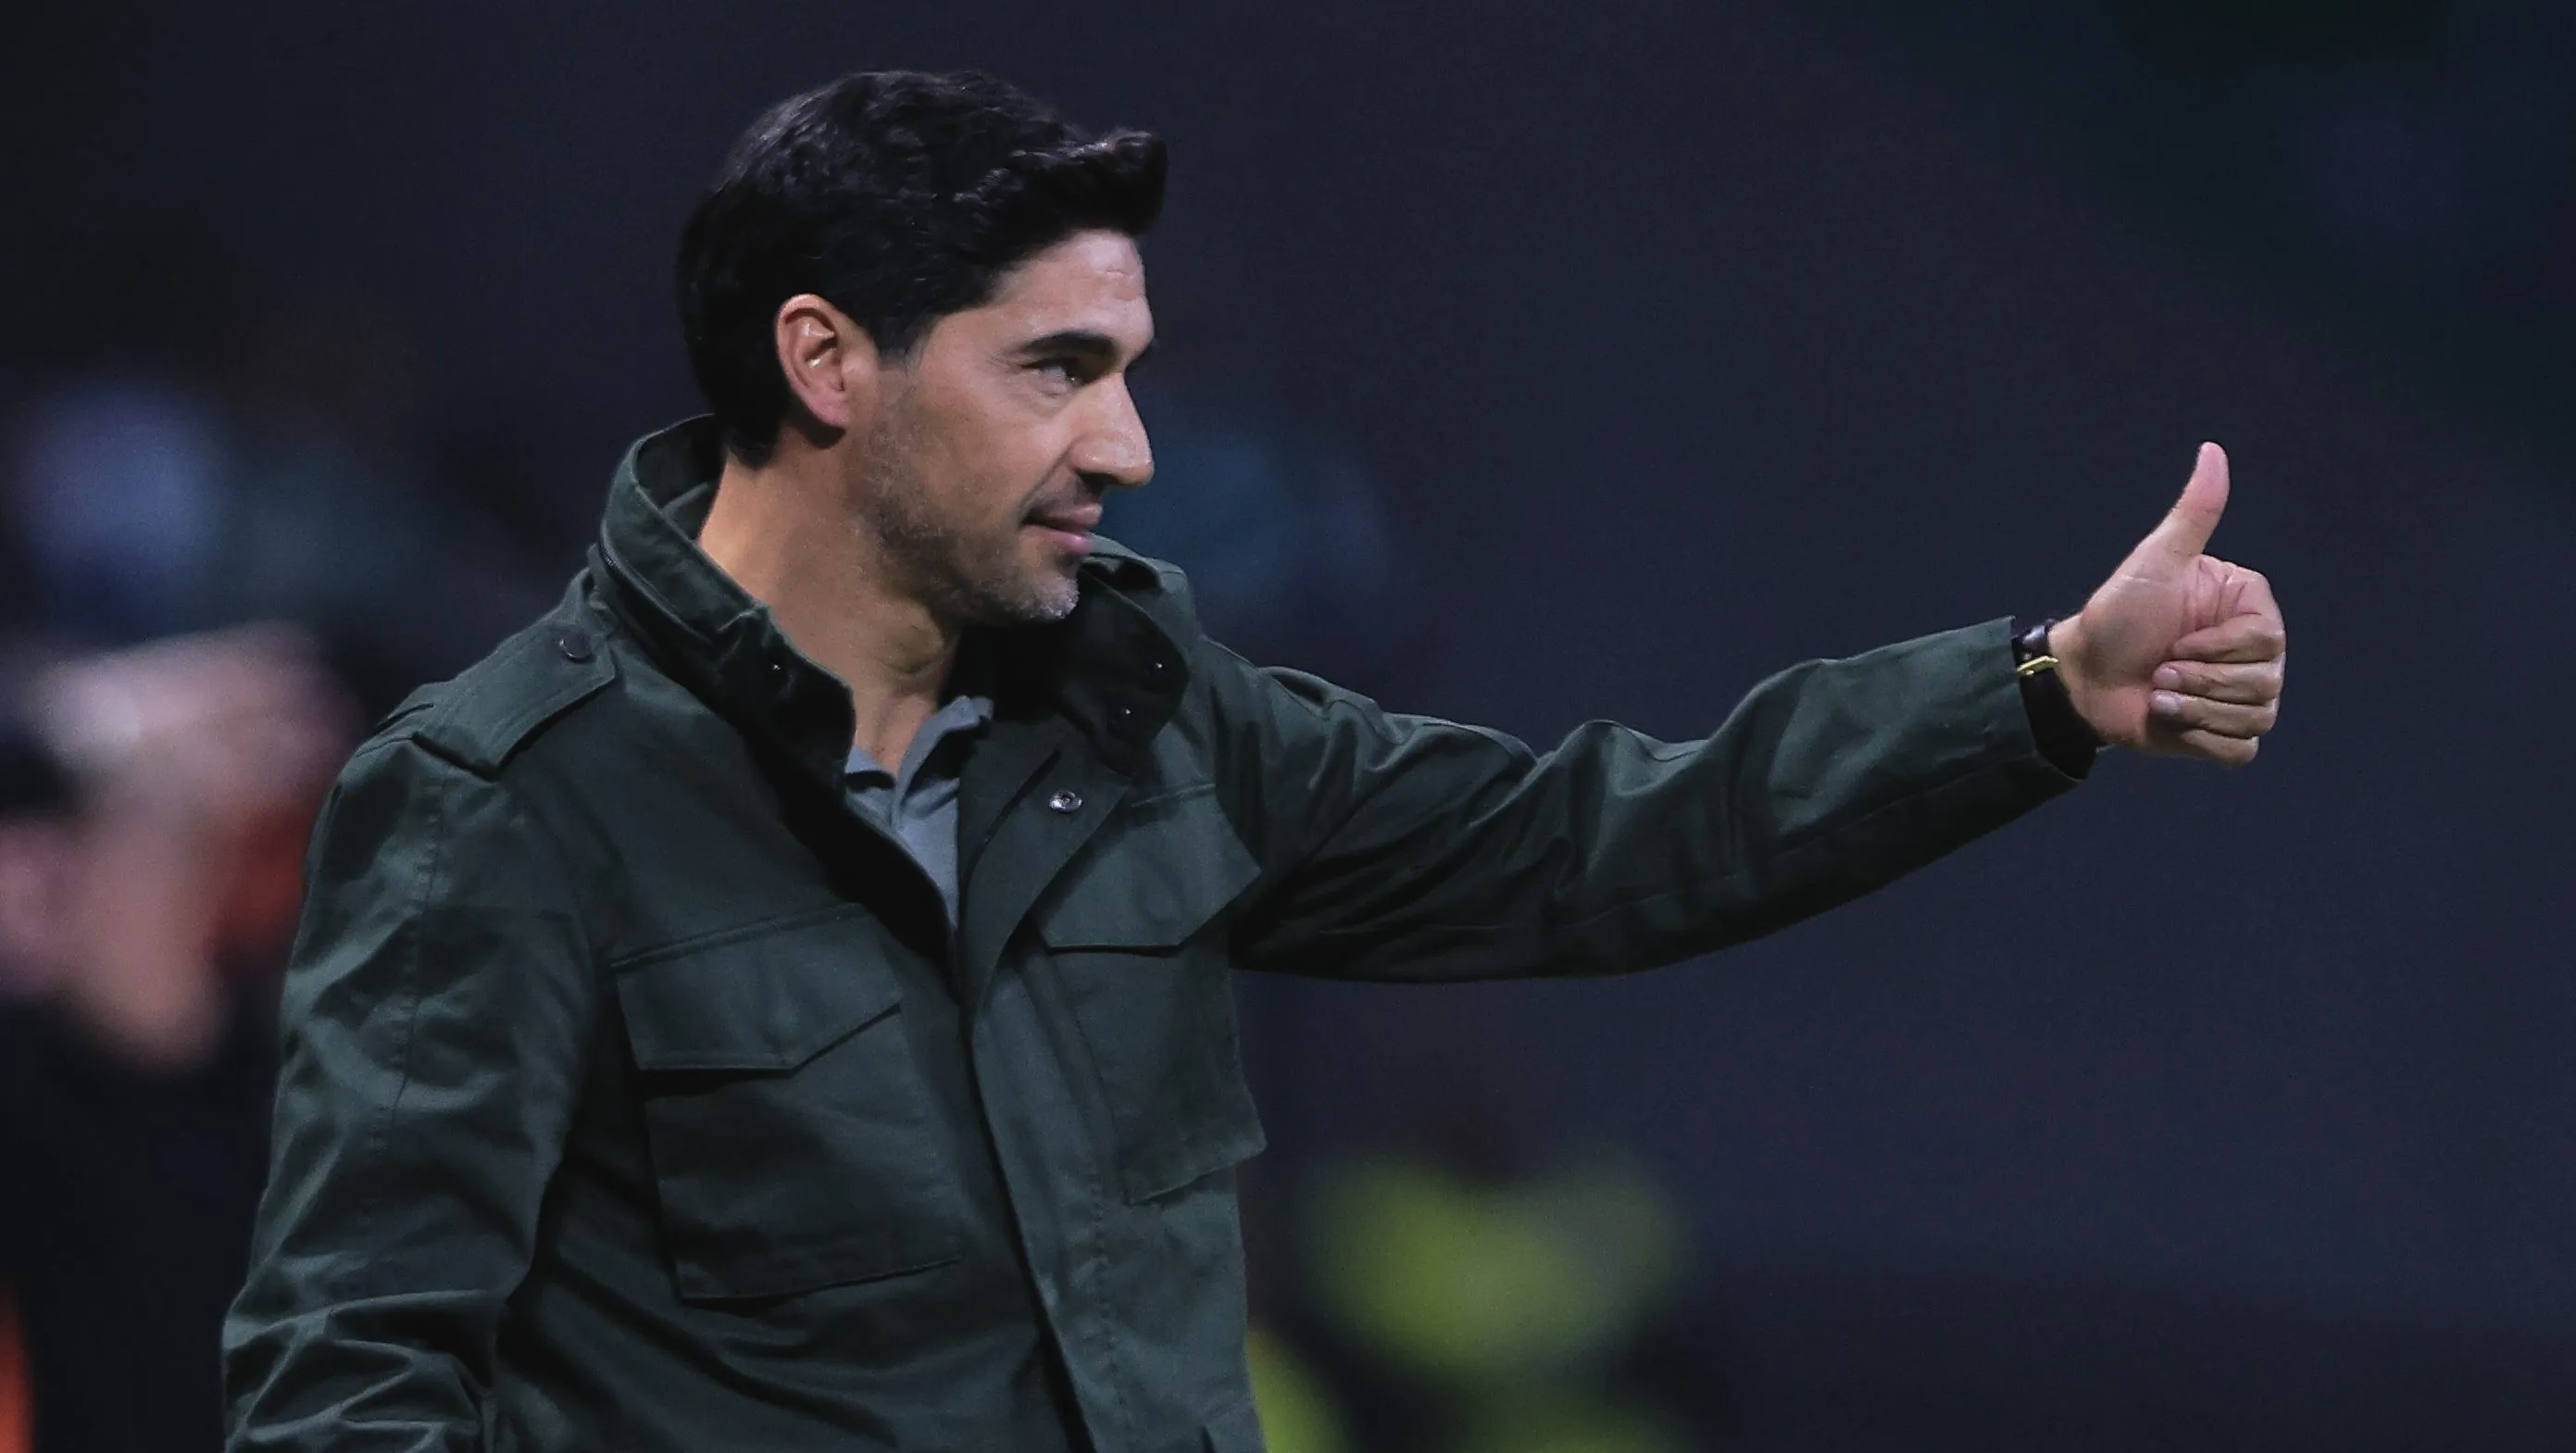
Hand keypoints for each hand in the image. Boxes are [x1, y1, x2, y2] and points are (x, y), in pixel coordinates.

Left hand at [2050, 443, 2285, 765]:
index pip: (2267, 643)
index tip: (2174, 639)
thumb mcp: (2156, 561)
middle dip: (2198, 681)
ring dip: (2194, 710)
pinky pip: (2240, 750)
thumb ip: (2193, 513)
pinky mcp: (2223, 736)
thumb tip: (2212, 451)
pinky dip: (2201, 739)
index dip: (2215, 649)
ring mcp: (2242, 696)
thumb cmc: (2117, 615)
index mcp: (2250, 611)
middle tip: (2158, 668)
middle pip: (2264, 685)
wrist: (2081, 675)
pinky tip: (2168, 720)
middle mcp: (2255, 654)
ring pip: (2254, 718)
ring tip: (2158, 692)